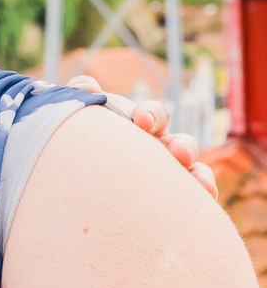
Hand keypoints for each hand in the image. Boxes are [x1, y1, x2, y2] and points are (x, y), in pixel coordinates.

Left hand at [66, 76, 217, 199]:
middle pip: (181, 144)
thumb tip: (84, 85)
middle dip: (184, 147)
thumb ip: (82, 96)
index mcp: (143, 124)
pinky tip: (206, 202)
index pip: (154, 115)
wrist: (81, 173)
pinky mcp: (169, 196)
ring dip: (199, 176)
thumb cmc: (87, 138)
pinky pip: (189, 198)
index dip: (150, 116)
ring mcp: (168, 173)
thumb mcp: (83, 117)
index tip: (141, 121)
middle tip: (180, 154)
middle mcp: (161, 147)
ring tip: (205, 188)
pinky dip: (201, 195)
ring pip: (192, 172)